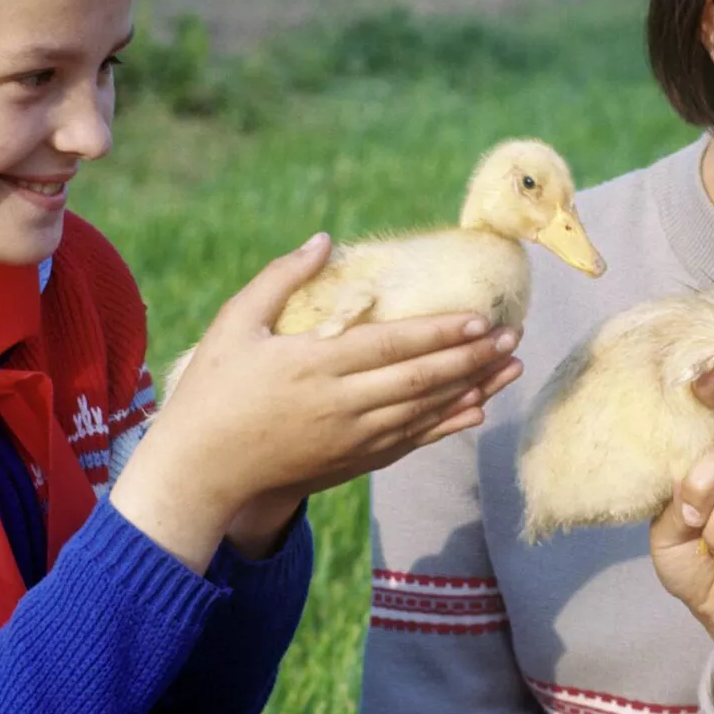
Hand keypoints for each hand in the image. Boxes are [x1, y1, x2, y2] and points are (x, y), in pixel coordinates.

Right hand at [114, 234, 522, 569]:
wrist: (200, 473)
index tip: (480, 318)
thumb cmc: (211, 393)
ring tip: (511, 367)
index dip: (442, 332)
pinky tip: (477, 411)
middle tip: (513, 336)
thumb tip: (324, 240)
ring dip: (474, 389)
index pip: (394, 345)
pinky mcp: (354, 462)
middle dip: (474, 358)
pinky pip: (413, 442)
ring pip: (427, 411)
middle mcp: (343, 406)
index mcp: (316, 366)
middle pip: (423, 379)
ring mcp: (352, 439)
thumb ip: (280, 279)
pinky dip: (448, 426)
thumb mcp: (235, 325)